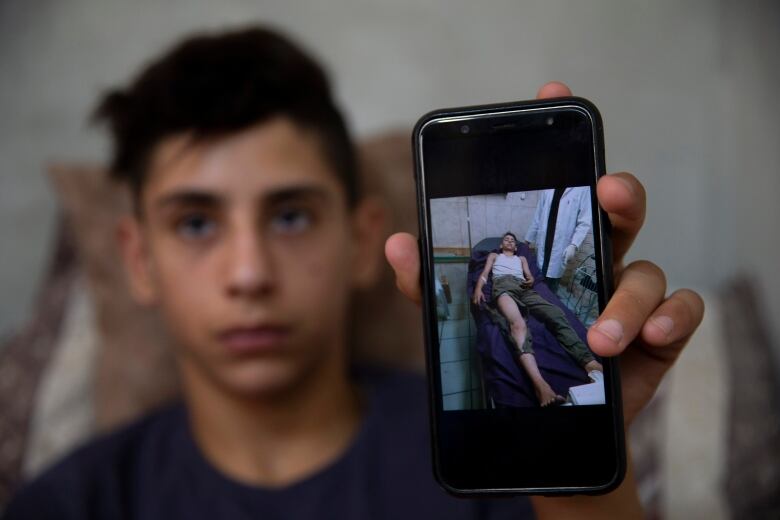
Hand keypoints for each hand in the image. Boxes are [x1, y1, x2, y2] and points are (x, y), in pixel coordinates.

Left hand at [384, 81, 704, 428]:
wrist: (536, 429)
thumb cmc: (503, 361)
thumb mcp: (460, 323)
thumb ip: (430, 286)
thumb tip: (399, 244)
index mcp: (548, 249)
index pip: (559, 186)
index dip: (559, 139)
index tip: (551, 91)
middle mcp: (592, 261)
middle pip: (618, 209)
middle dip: (618, 191)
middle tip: (606, 190)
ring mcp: (625, 294)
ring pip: (647, 267)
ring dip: (628, 295)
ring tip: (600, 336)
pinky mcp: (656, 335)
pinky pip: (681, 309)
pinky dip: (672, 317)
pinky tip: (651, 336)